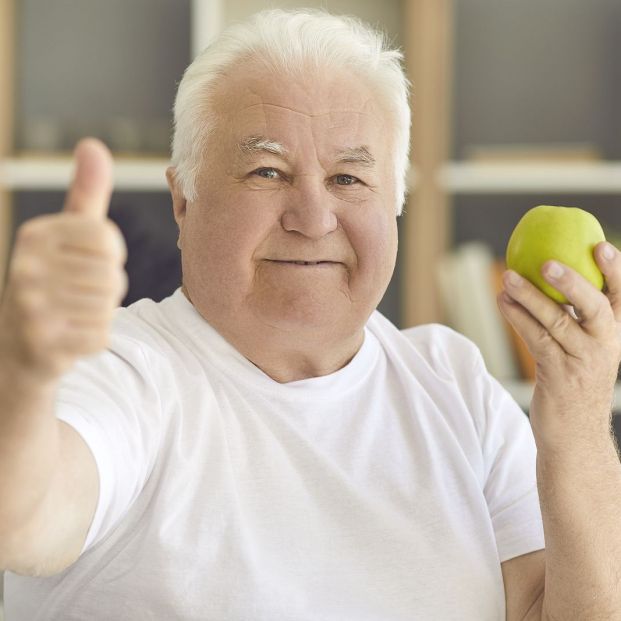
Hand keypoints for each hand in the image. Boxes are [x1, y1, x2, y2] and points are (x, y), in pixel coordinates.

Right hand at [0, 138, 127, 381]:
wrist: (16, 345)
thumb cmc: (52, 281)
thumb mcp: (65, 234)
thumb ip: (85, 193)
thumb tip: (93, 144)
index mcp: (34, 235)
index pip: (106, 239)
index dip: (110, 255)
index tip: (88, 263)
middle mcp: (26, 267)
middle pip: (111, 274)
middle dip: (106, 288)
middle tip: (77, 294)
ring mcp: (31, 307)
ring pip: (107, 305)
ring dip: (100, 313)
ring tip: (72, 312)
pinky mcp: (43, 344)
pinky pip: (101, 335)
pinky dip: (93, 338)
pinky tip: (69, 336)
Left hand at [498, 242, 620, 446]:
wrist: (575, 436)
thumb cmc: (575, 384)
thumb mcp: (584, 351)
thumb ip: (575, 320)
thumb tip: (548, 280)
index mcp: (613, 335)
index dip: (615, 271)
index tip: (601, 245)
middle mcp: (604, 346)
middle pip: (594, 307)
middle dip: (572, 282)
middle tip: (547, 262)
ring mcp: (583, 362)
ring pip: (557, 322)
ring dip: (529, 298)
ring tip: (508, 278)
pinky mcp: (558, 376)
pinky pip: (536, 340)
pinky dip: (517, 319)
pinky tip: (503, 302)